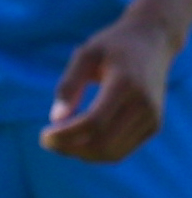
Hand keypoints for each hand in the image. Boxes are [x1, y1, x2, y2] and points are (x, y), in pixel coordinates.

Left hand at [42, 11, 178, 162]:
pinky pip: (120, 151)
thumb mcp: (86, 54)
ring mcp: (152, 117)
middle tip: (48, 140)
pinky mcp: (153, 126)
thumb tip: (56, 119)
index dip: (65, 136)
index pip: (94, 123)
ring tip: (61, 140)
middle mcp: (144, 104)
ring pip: (111, 154)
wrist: (153, 42)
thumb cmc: (113, 46)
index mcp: (126, 84)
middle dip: (69, 148)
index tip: (43, 135)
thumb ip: (69, 84)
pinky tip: (79, 140)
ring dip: (81, 154)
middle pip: (102, 144)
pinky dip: (96, 153)